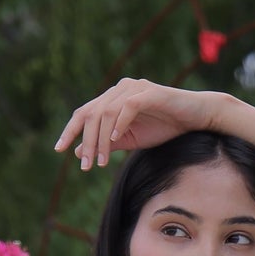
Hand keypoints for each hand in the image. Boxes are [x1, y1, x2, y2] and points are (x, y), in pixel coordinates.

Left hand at [54, 79, 225, 169]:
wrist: (195, 117)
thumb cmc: (165, 126)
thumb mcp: (131, 139)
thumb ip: (107, 143)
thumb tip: (80, 152)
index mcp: (113, 99)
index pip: (85, 112)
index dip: (70, 130)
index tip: (58, 149)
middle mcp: (121, 89)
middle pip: (92, 112)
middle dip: (86, 141)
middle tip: (86, 167)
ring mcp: (135, 88)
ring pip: (107, 111)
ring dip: (101, 139)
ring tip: (102, 162)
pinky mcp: (150, 93)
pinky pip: (129, 106)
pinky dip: (120, 123)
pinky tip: (116, 140)